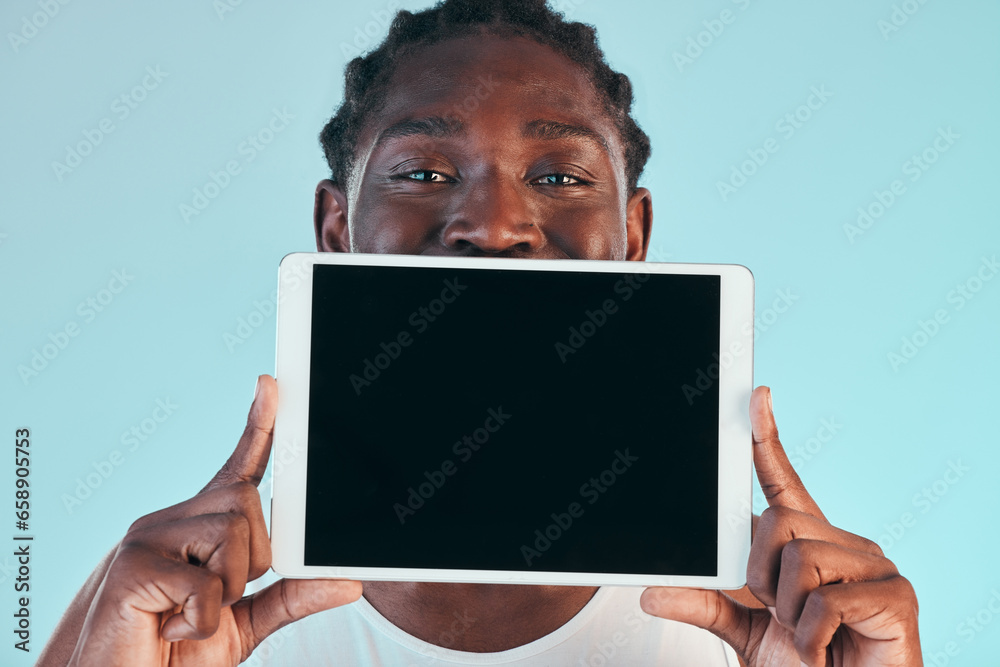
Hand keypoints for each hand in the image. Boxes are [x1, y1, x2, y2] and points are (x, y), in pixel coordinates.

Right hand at [66, 375, 361, 666]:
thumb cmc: (173, 655)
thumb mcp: (243, 624)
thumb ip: (291, 598)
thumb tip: (350, 581)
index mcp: (196, 527)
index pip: (237, 469)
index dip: (259, 425)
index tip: (271, 385)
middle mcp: (168, 520)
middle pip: (246, 504)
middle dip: (252, 561)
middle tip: (216, 601)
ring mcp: (144, 539)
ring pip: (231, 535)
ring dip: (227, 590)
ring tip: (187, 615)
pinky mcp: (130, 568)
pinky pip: (205, 585)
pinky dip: (202, 621)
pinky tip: (172, 629)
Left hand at [640, 386, 921, 665]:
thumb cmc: (807, 665)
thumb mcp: (744, 630)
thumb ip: (704, 605)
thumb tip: (652, 592)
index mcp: (810, 543)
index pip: (783, 482)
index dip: (768, 440)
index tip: (757, 397)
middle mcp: (844, 543)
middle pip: (778, 521)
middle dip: (761, 576)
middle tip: (778, 614)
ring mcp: (875, 566)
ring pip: (800, 557)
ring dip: (787, 610)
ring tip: (806, 636)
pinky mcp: (896, 596)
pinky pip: (825, 599)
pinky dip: (810, 635)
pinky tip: (823, 651)